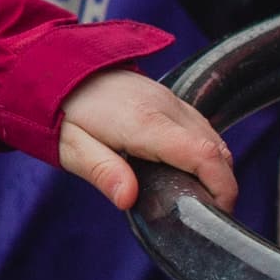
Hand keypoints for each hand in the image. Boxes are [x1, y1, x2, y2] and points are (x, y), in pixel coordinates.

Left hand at [53, 70, 238, 212]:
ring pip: (213, 137)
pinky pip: (200, 126)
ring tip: (198, 197)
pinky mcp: (167, 97)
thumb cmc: (61, 110)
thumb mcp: (72, 147)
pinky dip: (205, 151)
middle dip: (222, 184)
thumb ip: (103, 172)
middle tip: (206, 213)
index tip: (218, 213)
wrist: (56, 66)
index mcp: (145, 122)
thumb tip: (128, 199)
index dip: (222, 187)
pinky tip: (187, 170)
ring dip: (216, 168)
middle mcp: (165, 107)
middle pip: (217, 149)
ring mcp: (169, 98)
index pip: (204, 155)